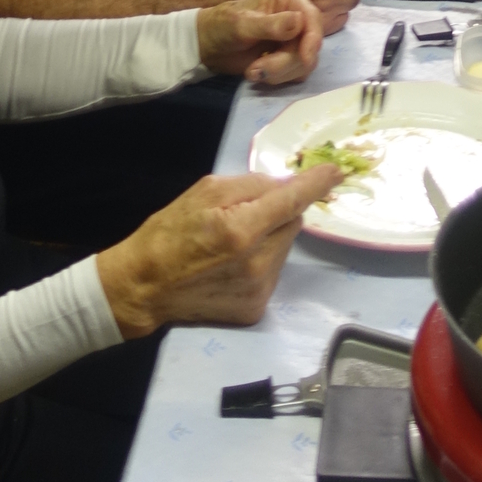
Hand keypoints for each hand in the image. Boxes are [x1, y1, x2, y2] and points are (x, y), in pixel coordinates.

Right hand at [96, 167, 334, 337]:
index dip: (316, 184)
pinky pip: (274, 271)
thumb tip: (285, 185)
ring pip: (284, 247)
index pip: (292, 202)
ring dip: (270, 237)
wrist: (145, 286)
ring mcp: (258, 290)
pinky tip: (232, 265)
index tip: (336, 172)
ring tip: (232, 243)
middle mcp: (257, 264)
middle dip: (277, 212)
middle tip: (244, 213)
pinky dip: (262, 261)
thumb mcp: (204, 192)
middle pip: (292, 223)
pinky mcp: (256, 309)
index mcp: (241, 230)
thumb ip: (250, 186)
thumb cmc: (170, 232)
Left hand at [196, 0, 323, 85]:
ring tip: (253, 72)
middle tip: (257, 70)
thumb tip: (299, 21)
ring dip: (279, 72)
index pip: (312, 16)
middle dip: (285, 62)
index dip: (312, 39)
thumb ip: (270, 25)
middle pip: (309, 44)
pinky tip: (258, 73)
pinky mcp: (291, 54)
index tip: (305, 59)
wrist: (210, 46)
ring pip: (304, 61)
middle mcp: (296, 12)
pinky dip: (278, 77)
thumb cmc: (222, 26)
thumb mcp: (242, 25)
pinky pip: (297, 72)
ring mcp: (295, 35)